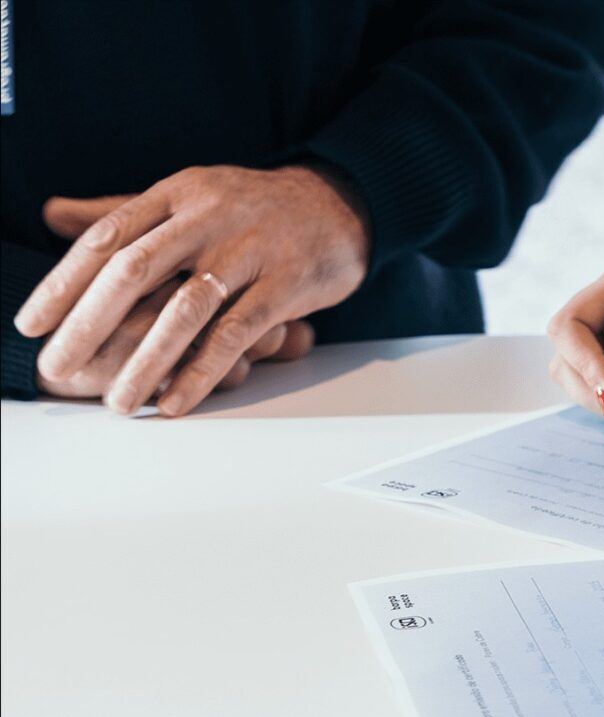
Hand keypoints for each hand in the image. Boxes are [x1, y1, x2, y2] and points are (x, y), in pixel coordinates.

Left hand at [15, 163, 368, 416]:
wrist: (340, 204)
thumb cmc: (254, 210)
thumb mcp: (188, 197)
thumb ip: (123, 212)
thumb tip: (52, 215)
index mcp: (177, 195)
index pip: (106, 237)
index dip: (63, 282)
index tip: (31, 325)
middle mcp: (208, 217)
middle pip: (135, 271)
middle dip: (89, 325)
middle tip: (57, 369)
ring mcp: (250, 251)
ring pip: (186, 309)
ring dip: (146, 360)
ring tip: (117, 402)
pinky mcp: (287, 285)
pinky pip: (237, 334)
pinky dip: (203, 371)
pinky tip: (175, 400)